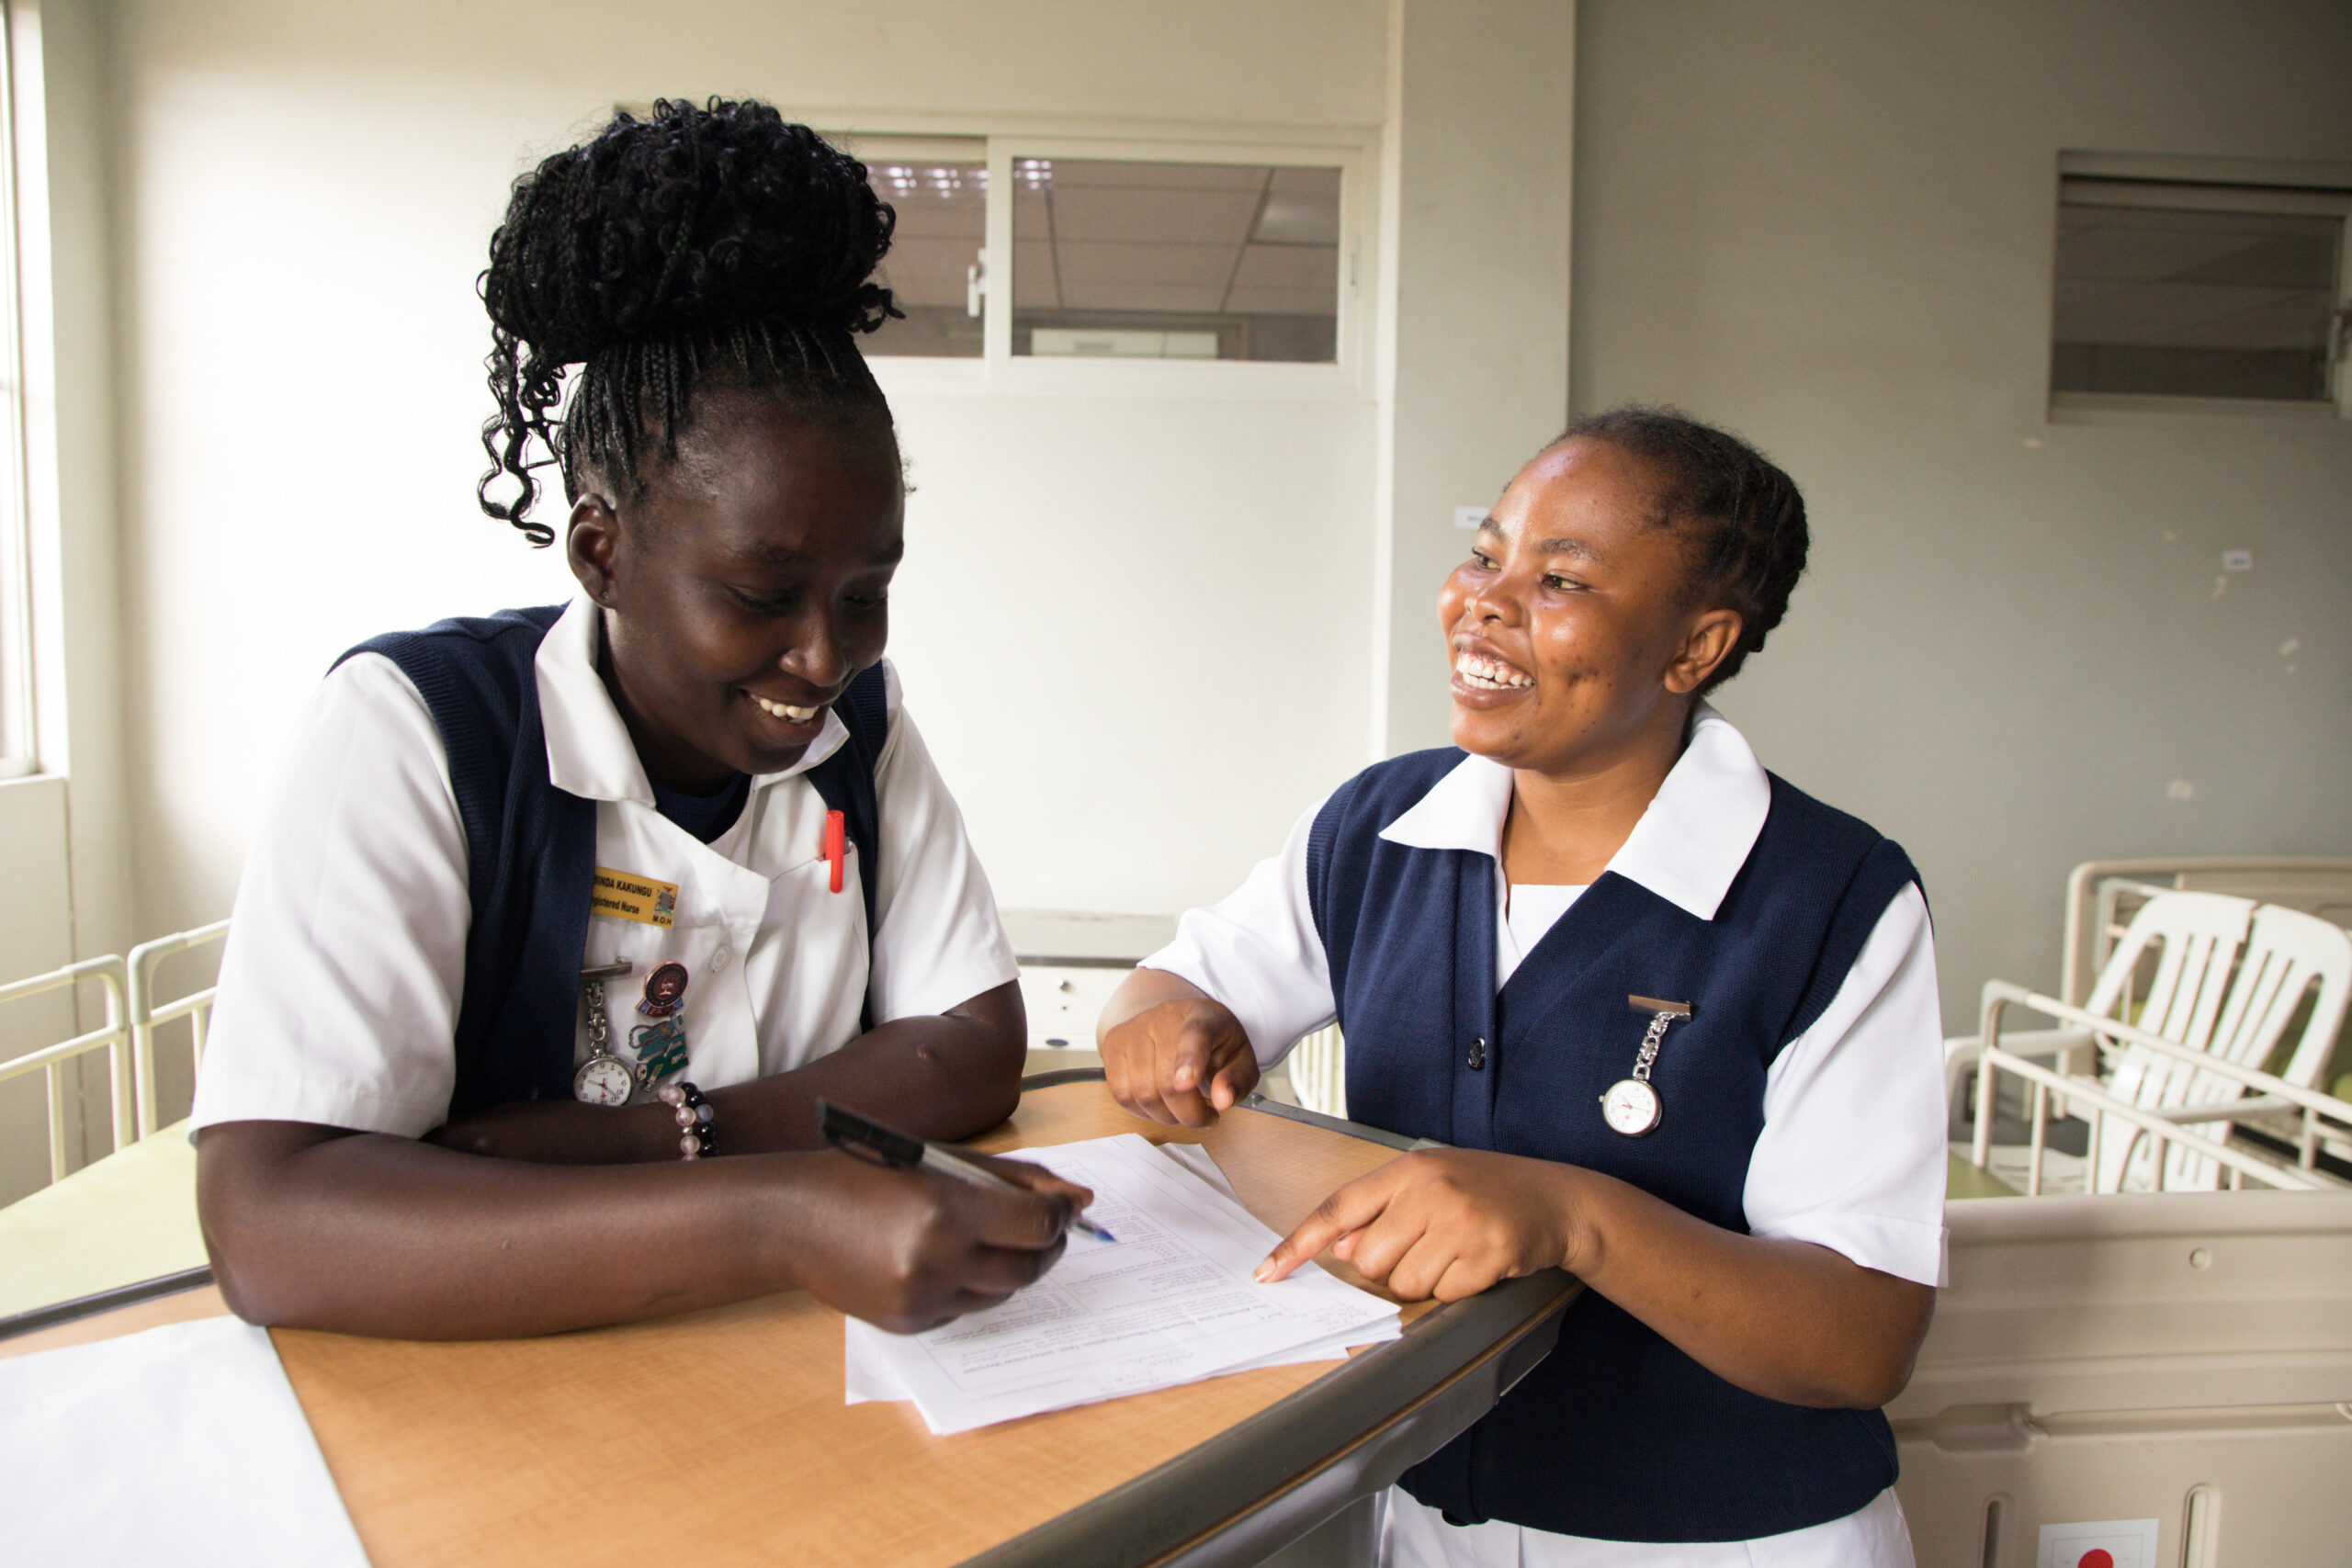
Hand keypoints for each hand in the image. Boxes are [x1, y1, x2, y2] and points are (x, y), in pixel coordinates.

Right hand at [784, 1151, 1094, 1333]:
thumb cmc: (868, 1178)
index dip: (1059, 1215)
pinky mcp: (910, 1323)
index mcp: (945, 1209)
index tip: (1063, 1206)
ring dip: (1011, 1266)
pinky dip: (972, 1286)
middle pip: (1027, 1267)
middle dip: (1046, 1247)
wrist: (796, 1220)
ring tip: (994, 1240)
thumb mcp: (943, 1161)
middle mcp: (936, 1259)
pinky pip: (966, 1309)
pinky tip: (950, 1261)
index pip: (1036, 1224)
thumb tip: (1079, 1197)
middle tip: (1044, 1228)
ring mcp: (922, 1298)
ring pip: (1002, 1293)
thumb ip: (1014, 1178)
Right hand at [1102, 996, 1260, 1126]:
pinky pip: (1121, 1093)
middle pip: (1166, 1079)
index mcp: (1204, 1015)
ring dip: (1166, 1115)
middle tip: (1204, 1116)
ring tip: (1183, 1109)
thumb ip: (1237, 1079)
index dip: (1189, 1060)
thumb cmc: (1213, 1044)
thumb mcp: (1240, 1059)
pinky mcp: (1114, 1043)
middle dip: (1189, 1113)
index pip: (1195, 1034)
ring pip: (1142, 1092)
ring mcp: (1135, 1028)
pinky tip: (1159, 1104)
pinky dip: (1142, 1110)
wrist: (1180, 1022)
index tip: (1186, 1084)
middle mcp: (1164, 1017)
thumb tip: (1222, 1100)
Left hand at [1255, 1149, 1575, 1301]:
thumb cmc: (1487, 1190)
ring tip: (1456, 1251)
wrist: (1558, 1199)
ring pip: (1405, 1283)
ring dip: (1426, 1280)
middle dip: (1388, 1268)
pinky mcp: (1489, 1254)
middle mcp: (1431, 1192)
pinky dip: (1458, 1288)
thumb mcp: (1431, 1185)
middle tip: (1425, 1249)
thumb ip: (1382, 1211)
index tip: (1268, 1272)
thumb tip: (1340, 1250)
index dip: (1299, 1244)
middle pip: (1369, 1260)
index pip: (1338, 1209)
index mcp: (1409, 1170)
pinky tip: (1479, 1262)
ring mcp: (1461, 1222)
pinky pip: (1445, 1294)